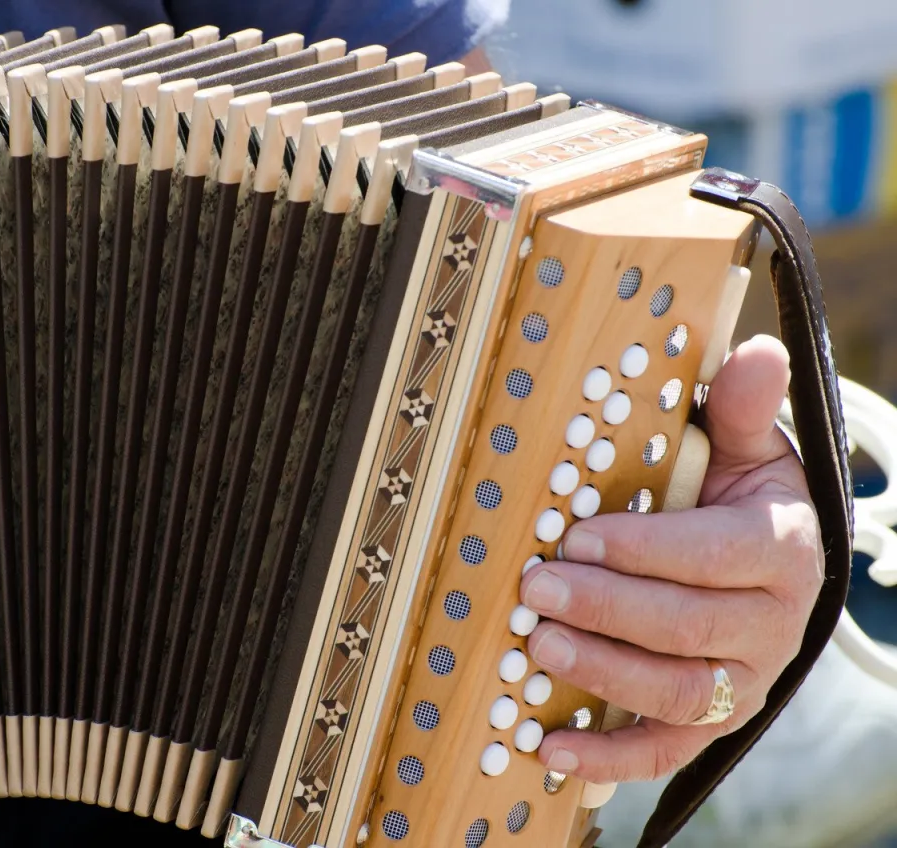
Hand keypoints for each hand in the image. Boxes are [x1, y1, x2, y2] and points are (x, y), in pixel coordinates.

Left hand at [519, 335, 822, 795]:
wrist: (760, 569)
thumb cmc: (735, 499)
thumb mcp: (744, 448)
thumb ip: (741, 408)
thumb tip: (754, 352)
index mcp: (783, 550)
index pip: (719, 555)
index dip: (647, 549)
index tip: (578, 534)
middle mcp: (774, 625)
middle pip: (690, 626)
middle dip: (606, 607)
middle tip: (537, 585)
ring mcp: (743, 681)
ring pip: (678, 692)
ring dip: (602, 672)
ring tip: (536, 643)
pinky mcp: (711, 723)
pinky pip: (664, 752)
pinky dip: (608, 759)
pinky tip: (548, 746)